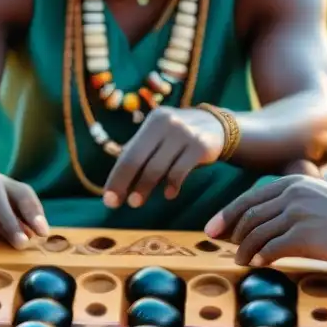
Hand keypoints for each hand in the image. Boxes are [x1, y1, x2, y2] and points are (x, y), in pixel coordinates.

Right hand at [0, 172, 48, 249]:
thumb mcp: (7, 207)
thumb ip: (21, 219)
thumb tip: (34, 234)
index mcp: (7, 182)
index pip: (23, 194)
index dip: (34, 213)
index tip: (43, 232)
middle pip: (4, 202)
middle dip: (14, 224)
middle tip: (23, 243)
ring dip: (0, 230)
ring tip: (11, 244)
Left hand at [103, 106, 225, 208]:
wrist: (217, 127)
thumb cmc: (178, 137)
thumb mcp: (159, 138)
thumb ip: (140, 155)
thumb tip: (116, 186)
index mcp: (153, 121)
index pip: (129, 153)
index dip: (116, 177)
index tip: (108, 199)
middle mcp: (167, 123)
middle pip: (139, 159)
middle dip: (126, 184)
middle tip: (117, 204)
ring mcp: (185, 134)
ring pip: (158, 167)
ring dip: (145, 188)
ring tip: (136, 202)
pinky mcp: (201, 146)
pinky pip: (180, 171)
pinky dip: (172, 185)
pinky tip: (169, 194)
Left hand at [204, 174, 326, 265]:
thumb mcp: (317, 198)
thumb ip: (290, 204)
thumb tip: (260, 226)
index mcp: (291, 183)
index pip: (248, 199)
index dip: (226, 214)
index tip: (212, 228)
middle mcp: (290, 195)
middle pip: (247, 215)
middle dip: (230, 233)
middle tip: (220, 247)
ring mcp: (296, 214)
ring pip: (256, 233)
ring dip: (243, 249)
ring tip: (240, 260)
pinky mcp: (304, 236)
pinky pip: (270, 248)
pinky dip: (260, 257)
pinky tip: (258, 264)